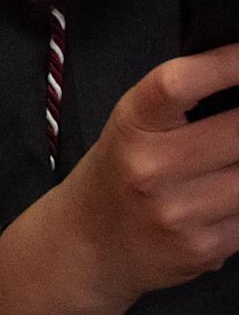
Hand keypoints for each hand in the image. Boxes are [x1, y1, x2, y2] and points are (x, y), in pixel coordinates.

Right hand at [54, 42, 238, 305]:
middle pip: (236, 132)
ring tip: (238, 156)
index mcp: (132, 124)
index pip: (178, 84)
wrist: (90, 242)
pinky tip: (234, 191)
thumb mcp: (133, 127)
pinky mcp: (205, 249)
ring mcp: (180, 212)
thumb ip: (184, 109)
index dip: (225, 65)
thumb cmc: (119, 169)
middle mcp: (152, 167)